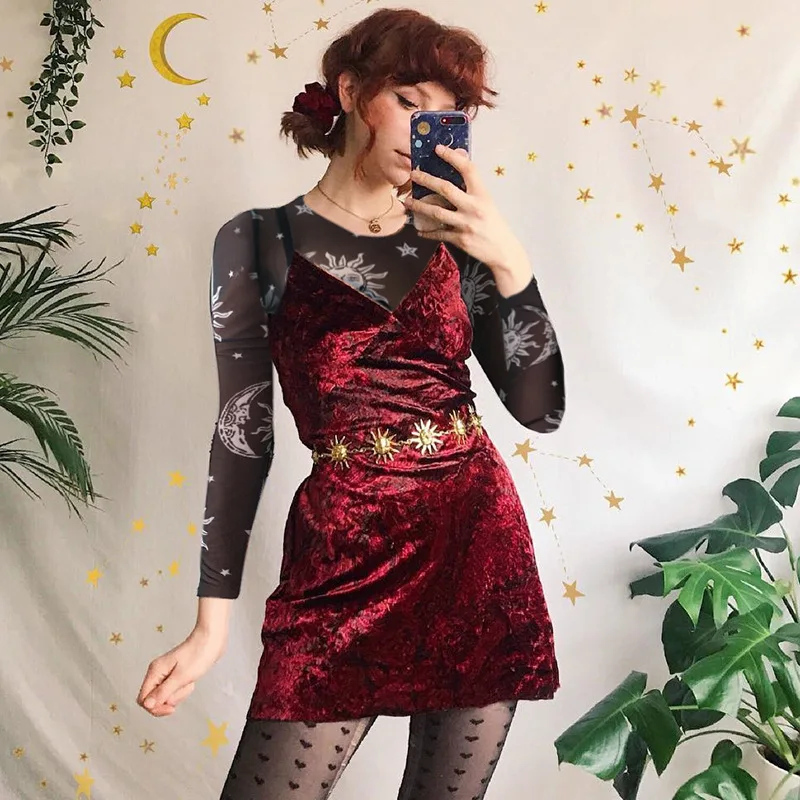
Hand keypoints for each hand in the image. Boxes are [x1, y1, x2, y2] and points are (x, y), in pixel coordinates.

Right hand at [136, 627, 226, 717]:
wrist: (212, 639)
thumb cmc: (199, 654)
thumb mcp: (181, 677)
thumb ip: (163, 692)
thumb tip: (147, 705)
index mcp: (155, 671)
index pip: (143, 699)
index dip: (155, 708)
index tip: (171, 708)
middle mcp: (157, 673)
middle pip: (155, 700)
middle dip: (171, 699)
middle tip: (184, 687)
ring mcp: (166, 674)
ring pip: (167, 696)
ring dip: (180, 694)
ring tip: (189, 681)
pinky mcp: (176, 675)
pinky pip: (176, 690)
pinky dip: (184, 689)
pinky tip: (191, 680)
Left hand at [403, 144, 527, 274]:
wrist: (503, 251)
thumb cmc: (494, 224)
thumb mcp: (487, 202)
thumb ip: (472, 188)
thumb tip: (459, 166)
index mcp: (482, 195)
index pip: (468, 170)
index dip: (452, 157)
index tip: (438, 149)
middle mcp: (473, 208)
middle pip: (445, 189)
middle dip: (426, 179)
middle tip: (413, 174)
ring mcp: (465, 224)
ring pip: (436, 212)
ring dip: (419, 206)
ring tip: (407, 201)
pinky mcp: (460, 239)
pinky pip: (438, 233)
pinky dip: (427, 232)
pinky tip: (419, 230)